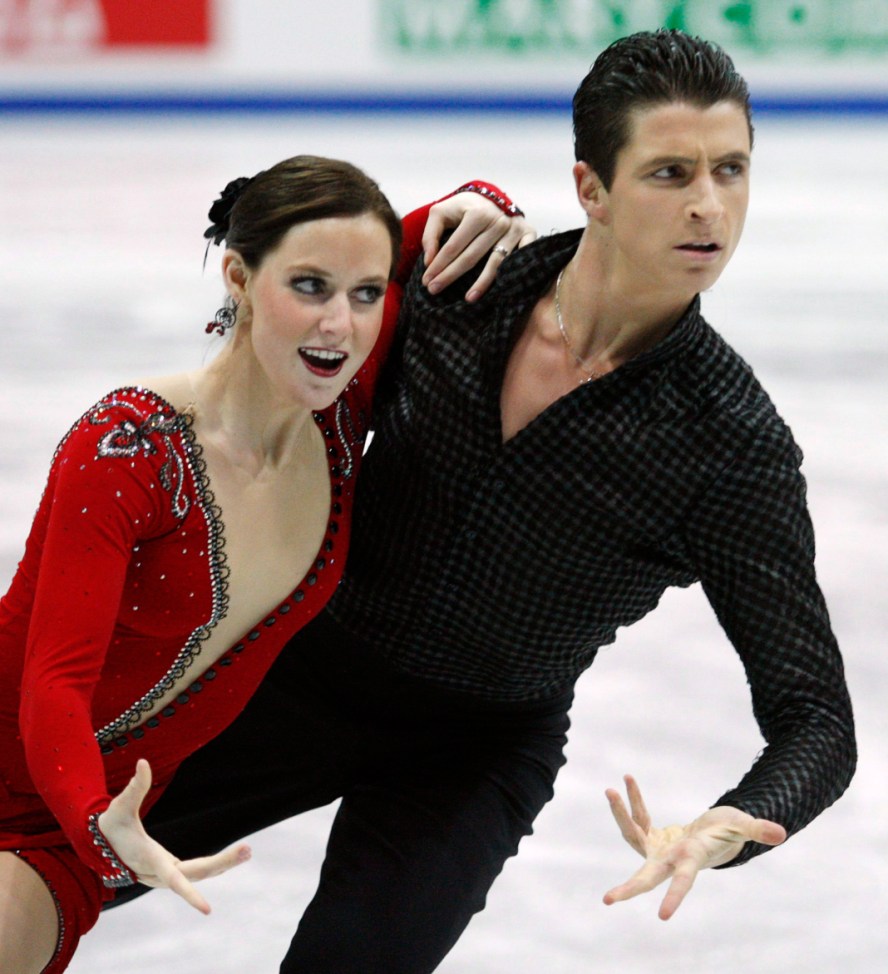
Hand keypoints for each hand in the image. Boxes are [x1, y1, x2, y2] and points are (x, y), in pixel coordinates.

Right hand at [97, 759, 250, 914]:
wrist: (99, 846)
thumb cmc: (110, 825)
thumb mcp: (119, 806)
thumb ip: (133, 787)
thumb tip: (143, 762)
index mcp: (149, 860)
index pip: (173, 881)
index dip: (190, 895)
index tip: (207, 910)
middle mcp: (159, 872)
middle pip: (196, 873)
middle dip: (222, 863)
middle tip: (248, 849)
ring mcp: (166, 874)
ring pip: (199, 874)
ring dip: (224, 864)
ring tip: (248, 851)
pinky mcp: (170, 871)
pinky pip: (197, 871)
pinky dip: (216, 865)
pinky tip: (233, 858)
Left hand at [421, 194, 535, 301]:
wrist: (493, 197)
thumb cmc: (464, 208)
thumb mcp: (443, 212)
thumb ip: (431, 234)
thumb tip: (429, 261)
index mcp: (477, 213)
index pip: (453, 246)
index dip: (438, 265)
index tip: (426, 282)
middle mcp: (498, 221)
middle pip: (472, 257)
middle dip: (451, 275)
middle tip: (435, 291)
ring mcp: (515, 229)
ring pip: (496, 263)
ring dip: (481, 283)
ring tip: (468, 299)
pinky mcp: (529, 234)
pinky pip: (520, 260)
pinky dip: (511, 275)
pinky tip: (500, 290)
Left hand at [602, 774, 785, 919]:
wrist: (714, 834)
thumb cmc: (730, 832)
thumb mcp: (743, 825)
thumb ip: (758, 830)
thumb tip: (781, 833)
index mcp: (692, 860)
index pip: (684, 882)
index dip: (675, 897)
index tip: (663, 917)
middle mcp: (671, 860)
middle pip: (646, 877)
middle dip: (628, 889)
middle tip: (607, 901)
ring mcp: (658, 849)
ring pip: (632, 834)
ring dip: (621, 813)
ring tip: (610, 789)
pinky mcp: (651, 837)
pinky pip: (638, 817)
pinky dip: (633, 799)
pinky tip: (627, 779)